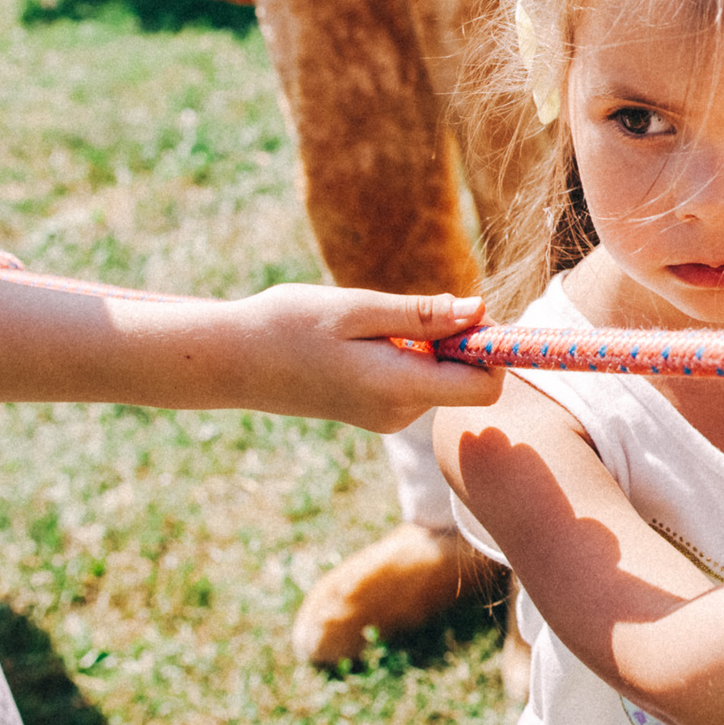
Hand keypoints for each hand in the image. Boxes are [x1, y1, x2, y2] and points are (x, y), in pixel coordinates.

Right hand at [229, 287, 499, 431]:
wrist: (230, 361)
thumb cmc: (288, 325)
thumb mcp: (357, 309)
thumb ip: (422, 314)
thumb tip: (479, 311)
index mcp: (400, 388)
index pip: (485, 387)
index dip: (492, 348)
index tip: (470, 313)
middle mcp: (400, 411)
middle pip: (468, 380)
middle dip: (458, 340)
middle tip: (409, 310)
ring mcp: (388, 415)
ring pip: (440, 375)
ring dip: (426, 343)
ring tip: (371, 324)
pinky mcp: (375, 410)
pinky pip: (415, 379)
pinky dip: (406, 353)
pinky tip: (362, 339)